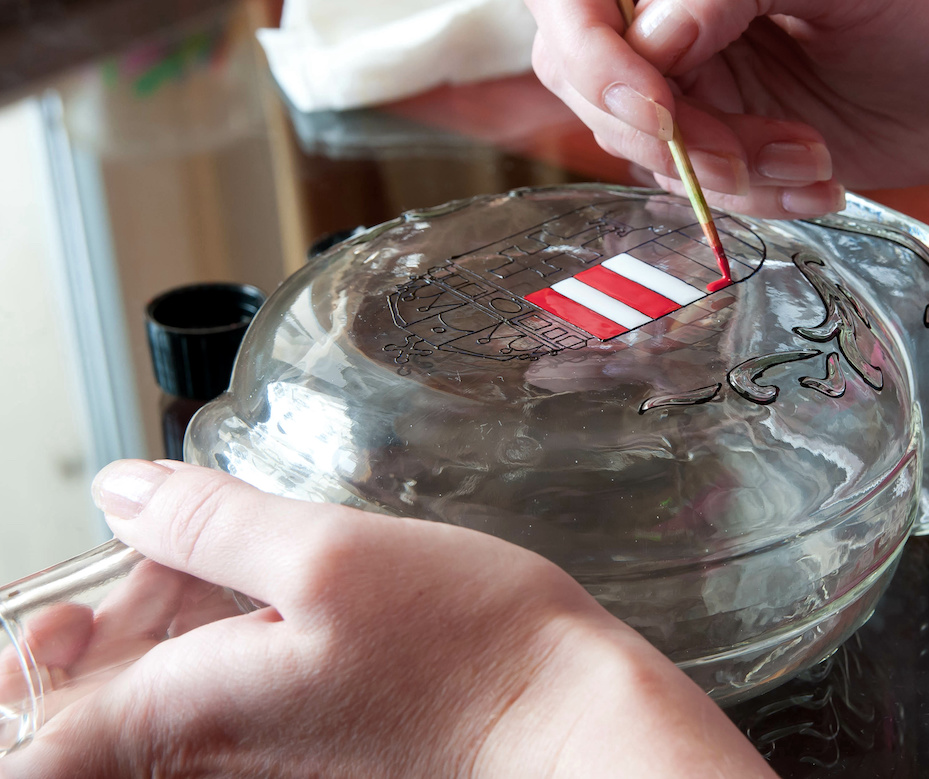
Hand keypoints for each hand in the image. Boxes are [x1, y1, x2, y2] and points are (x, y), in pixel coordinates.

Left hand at [1, 461, 775, 777]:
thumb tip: (119, 491)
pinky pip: (221, 712)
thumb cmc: (467, 648)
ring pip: (157, 708)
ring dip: (163, 629)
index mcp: (189, 718)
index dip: (32, 668)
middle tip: (172, 550)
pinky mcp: (306, 754)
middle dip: (105, 622)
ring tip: (226, 563)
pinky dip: (219, 649)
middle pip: (92, 716)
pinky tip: (268, 600)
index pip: (37, 741)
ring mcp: (262, 765)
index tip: (65, 608)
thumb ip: (209, 523)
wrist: (561, 725)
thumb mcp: (331, 553)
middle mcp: (213, 762)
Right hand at [523, 0, 928, 216]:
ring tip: (810, 152)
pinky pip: (691, 184)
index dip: (592, 51)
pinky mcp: (709, 137)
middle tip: (740, 146)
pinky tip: (814, 175)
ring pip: (639, 144)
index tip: (657, 106)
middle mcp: (662, 4)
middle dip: (667, 130)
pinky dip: (749, 194)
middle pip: (585, 76)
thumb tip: (649, 39)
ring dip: (724, 169)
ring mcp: (682, 76)